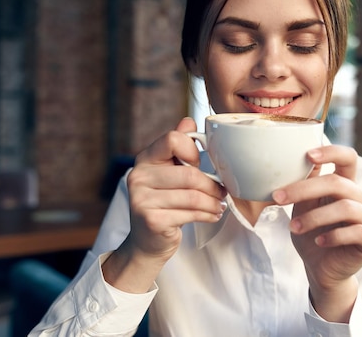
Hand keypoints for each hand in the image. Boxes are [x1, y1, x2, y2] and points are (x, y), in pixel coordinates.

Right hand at [102, 118, 225, 292]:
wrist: (147, 242)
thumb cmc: (163, 204)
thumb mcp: (169, 173)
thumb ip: (178, 147)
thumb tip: (188, 120)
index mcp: (145, 159)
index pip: (172, 139)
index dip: (192, 149)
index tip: (200, 163)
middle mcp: (138, 176)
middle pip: (189, 173)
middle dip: (212, 185)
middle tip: (222, 192)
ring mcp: (142, 199)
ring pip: (192, 195)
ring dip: (212, 202)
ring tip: (219, 205)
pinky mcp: (151, 219)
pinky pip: (190, 213)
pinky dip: (207, 214)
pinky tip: (212, 215)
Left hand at [272, 145, 361, 321]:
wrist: (319, 268)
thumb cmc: (311, 233)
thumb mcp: (302, 206)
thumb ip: (304, 185)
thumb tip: (300, 157)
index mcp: (345, 184)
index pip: (348, 157)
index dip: (331, 152)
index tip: (308, 155)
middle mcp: (361, 198)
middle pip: (338, 183)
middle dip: (304, 189)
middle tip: (277, 198)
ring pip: (346, 208)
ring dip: (314, 217)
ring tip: (293, 228)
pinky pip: (358, 232)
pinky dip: (334, 236)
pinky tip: (319, 241)